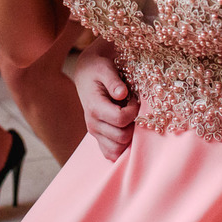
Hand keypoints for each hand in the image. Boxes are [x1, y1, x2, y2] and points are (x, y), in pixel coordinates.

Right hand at [75, 42, 138, 161]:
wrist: (86, 74)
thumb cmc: (98, 69)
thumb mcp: (105, 68)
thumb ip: (113, 81)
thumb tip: (121, 94)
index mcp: (94, 107)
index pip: (121, 119)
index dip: (134, 111)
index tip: (134, 99)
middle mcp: (92, 124)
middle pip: (122, 137)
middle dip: (133, 125)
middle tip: (134, 110)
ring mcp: (95, 133)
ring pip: (117, 150)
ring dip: (129, 138)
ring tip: (130, 120)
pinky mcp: (98, 137)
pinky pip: (111, 153)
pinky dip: (122, 148)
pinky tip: (126, 131)